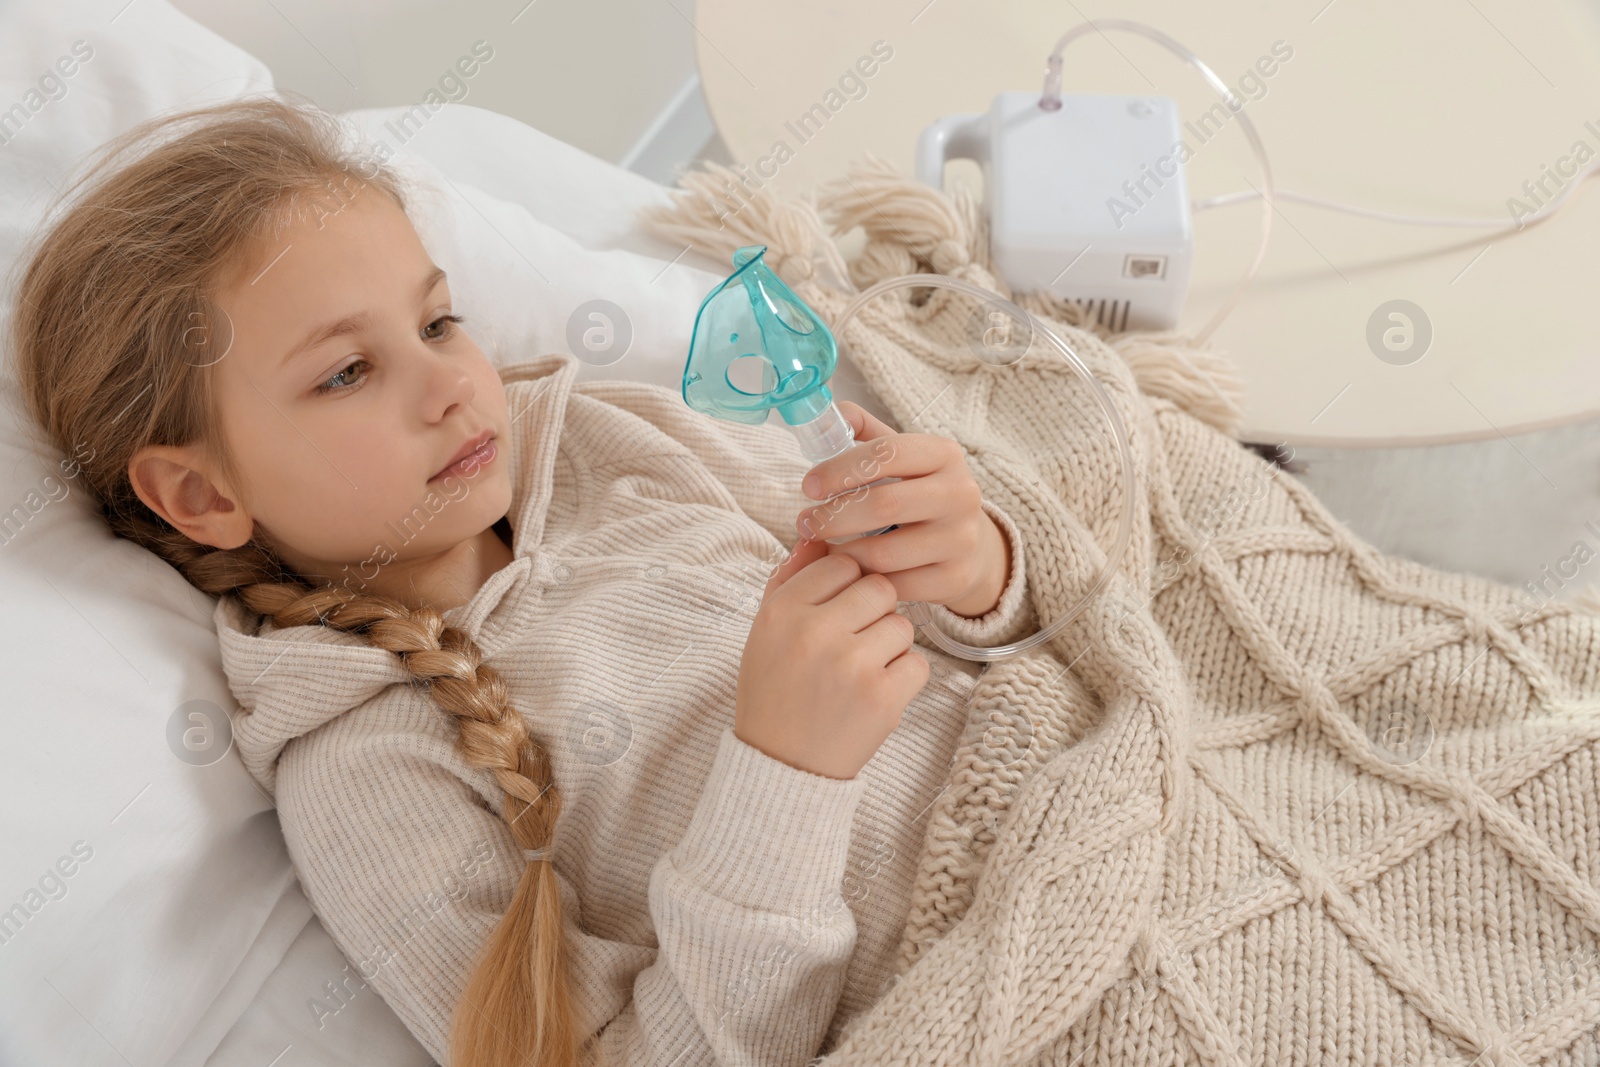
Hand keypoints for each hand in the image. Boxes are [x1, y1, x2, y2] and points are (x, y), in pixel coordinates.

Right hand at [735, 538, 928, 779]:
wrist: (780, 766)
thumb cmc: (774, 691)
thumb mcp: (766, 632)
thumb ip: (790, 581)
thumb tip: (818, 536)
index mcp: (782, 611)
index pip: (839, 564)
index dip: (844, 587)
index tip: (834, 614)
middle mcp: (815, 633)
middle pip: (878, 587)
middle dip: (872, 612)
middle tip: (852, 643)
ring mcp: (852, 665)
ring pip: (901, 624)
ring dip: (889, 646)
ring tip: (859, 672)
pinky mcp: (883, 698)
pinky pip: (918, 663)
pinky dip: (903, 679)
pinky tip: (873, 694)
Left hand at [796, 401, 1009, 618]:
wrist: (970, 544)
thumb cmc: (920, 493)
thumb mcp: (902, 457)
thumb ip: (864, 432)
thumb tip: (829, 413)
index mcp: (943, 454)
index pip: (886, 453)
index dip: (840, 469)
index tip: (808, 485)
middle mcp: (959, 494)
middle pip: (883, 505)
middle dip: (833, 516)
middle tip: (804, 523)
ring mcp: (960, 539)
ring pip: (884, 553)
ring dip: (841, 553)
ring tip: (821, 548)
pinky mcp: (954, 579)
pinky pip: (894, 586)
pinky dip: (863, 581)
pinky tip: (849, 572)